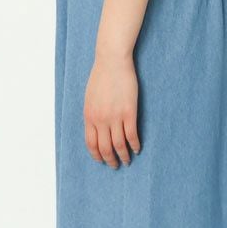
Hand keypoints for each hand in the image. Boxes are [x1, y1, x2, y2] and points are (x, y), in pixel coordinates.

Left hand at [83, 51, 140, 167]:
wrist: (112, 62)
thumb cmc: (101, 77)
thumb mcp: (90, 98)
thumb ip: (92, 114)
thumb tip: (95, 128)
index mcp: (89, 116)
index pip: (91, 143)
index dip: (96, 155)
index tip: (101, 160)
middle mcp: (100, 120)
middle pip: (105, 148)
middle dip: (110, 160)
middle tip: (115, 165)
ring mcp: (115, 117)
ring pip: (119, 145)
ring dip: (124, 156)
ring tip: (128, 160)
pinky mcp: (129, 112)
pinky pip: (131, 135)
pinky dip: (135, 145)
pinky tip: (137, 149)